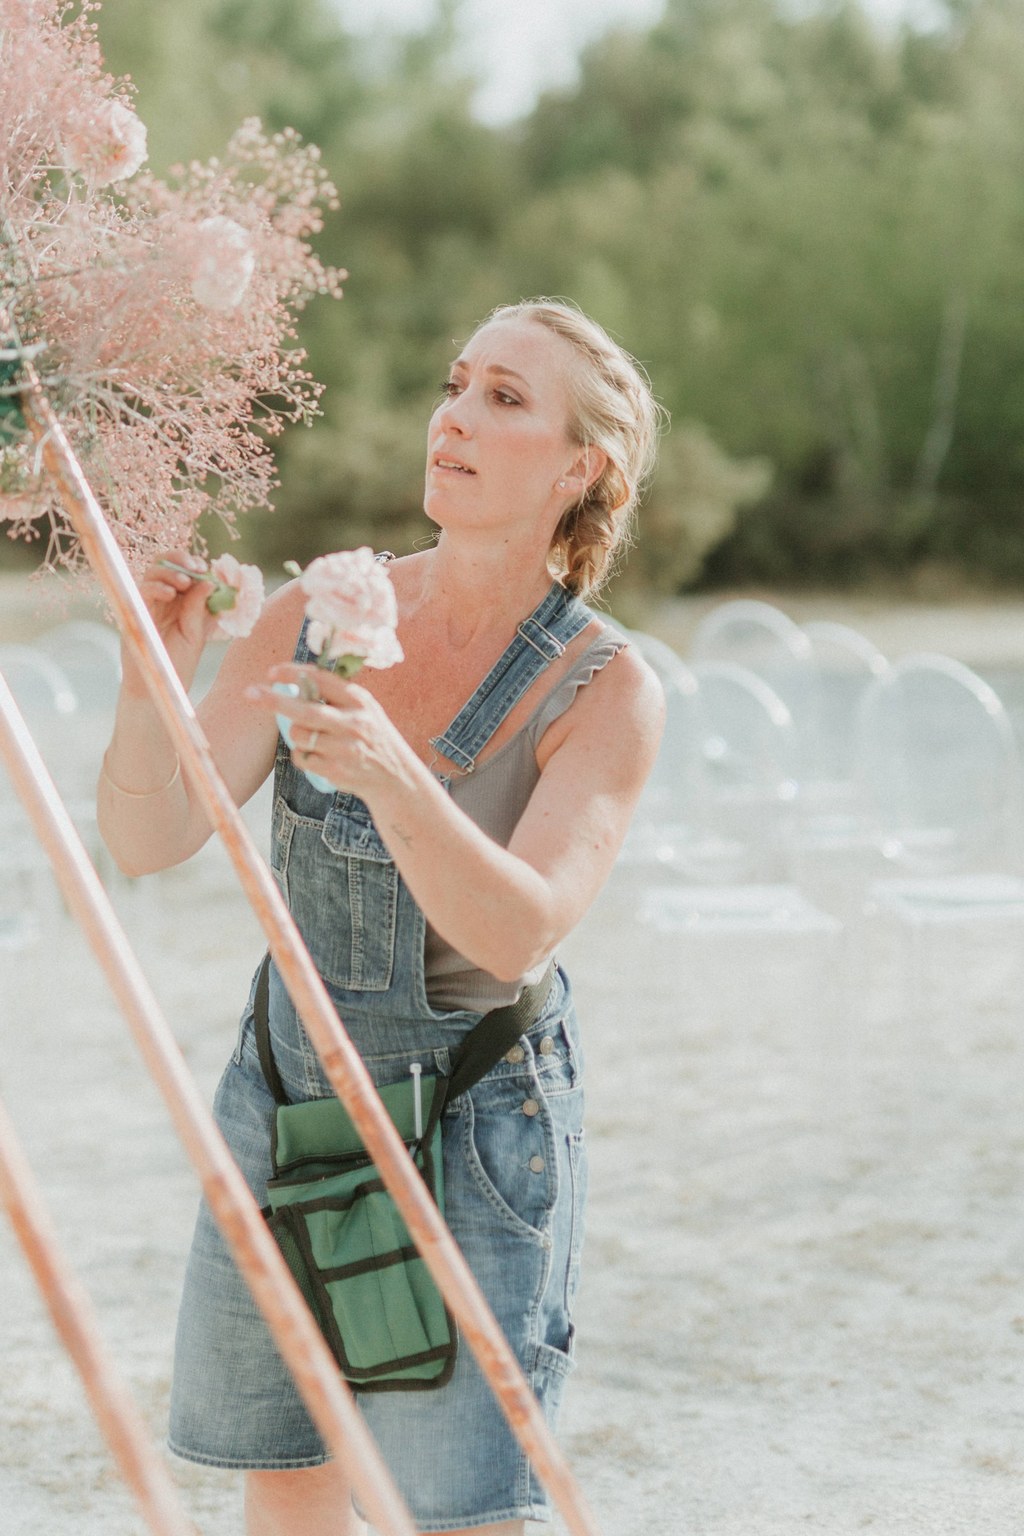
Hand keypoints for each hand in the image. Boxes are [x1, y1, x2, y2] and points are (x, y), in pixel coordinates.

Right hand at [125, 549, 221, 696]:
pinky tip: (169, 594)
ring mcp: (149, 604)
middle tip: (196, 567)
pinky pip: (142, 590)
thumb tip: (209, 581)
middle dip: (181, 559)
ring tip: (184, 582)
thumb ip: (198, 608)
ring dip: (170, 571)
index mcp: (182, 601)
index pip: (186, 571)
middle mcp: (165, 599)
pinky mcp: (135, 612)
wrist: (158, 686)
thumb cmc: (178, 662)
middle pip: (167, 564)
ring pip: (153, 572)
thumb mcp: (195, 634)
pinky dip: (156, 587)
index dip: (195, 565)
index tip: (207, 568)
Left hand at [247, 663, 414, 799]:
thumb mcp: (364, 711)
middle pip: (304, 710)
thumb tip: (293, 682)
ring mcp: (345, 748)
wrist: (395, 778)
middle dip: (273, 700)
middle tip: (249, 692)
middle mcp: (354, 723)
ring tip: (314, 740)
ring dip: (296, 736)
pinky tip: (319, 758)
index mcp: (359, 700)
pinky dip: (303, 757)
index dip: (293, 673)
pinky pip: (303, 758)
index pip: (321, 679)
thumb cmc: (371, 738)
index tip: (272, 672)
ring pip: (300, 736)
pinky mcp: (337, 771)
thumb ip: (335, 698)